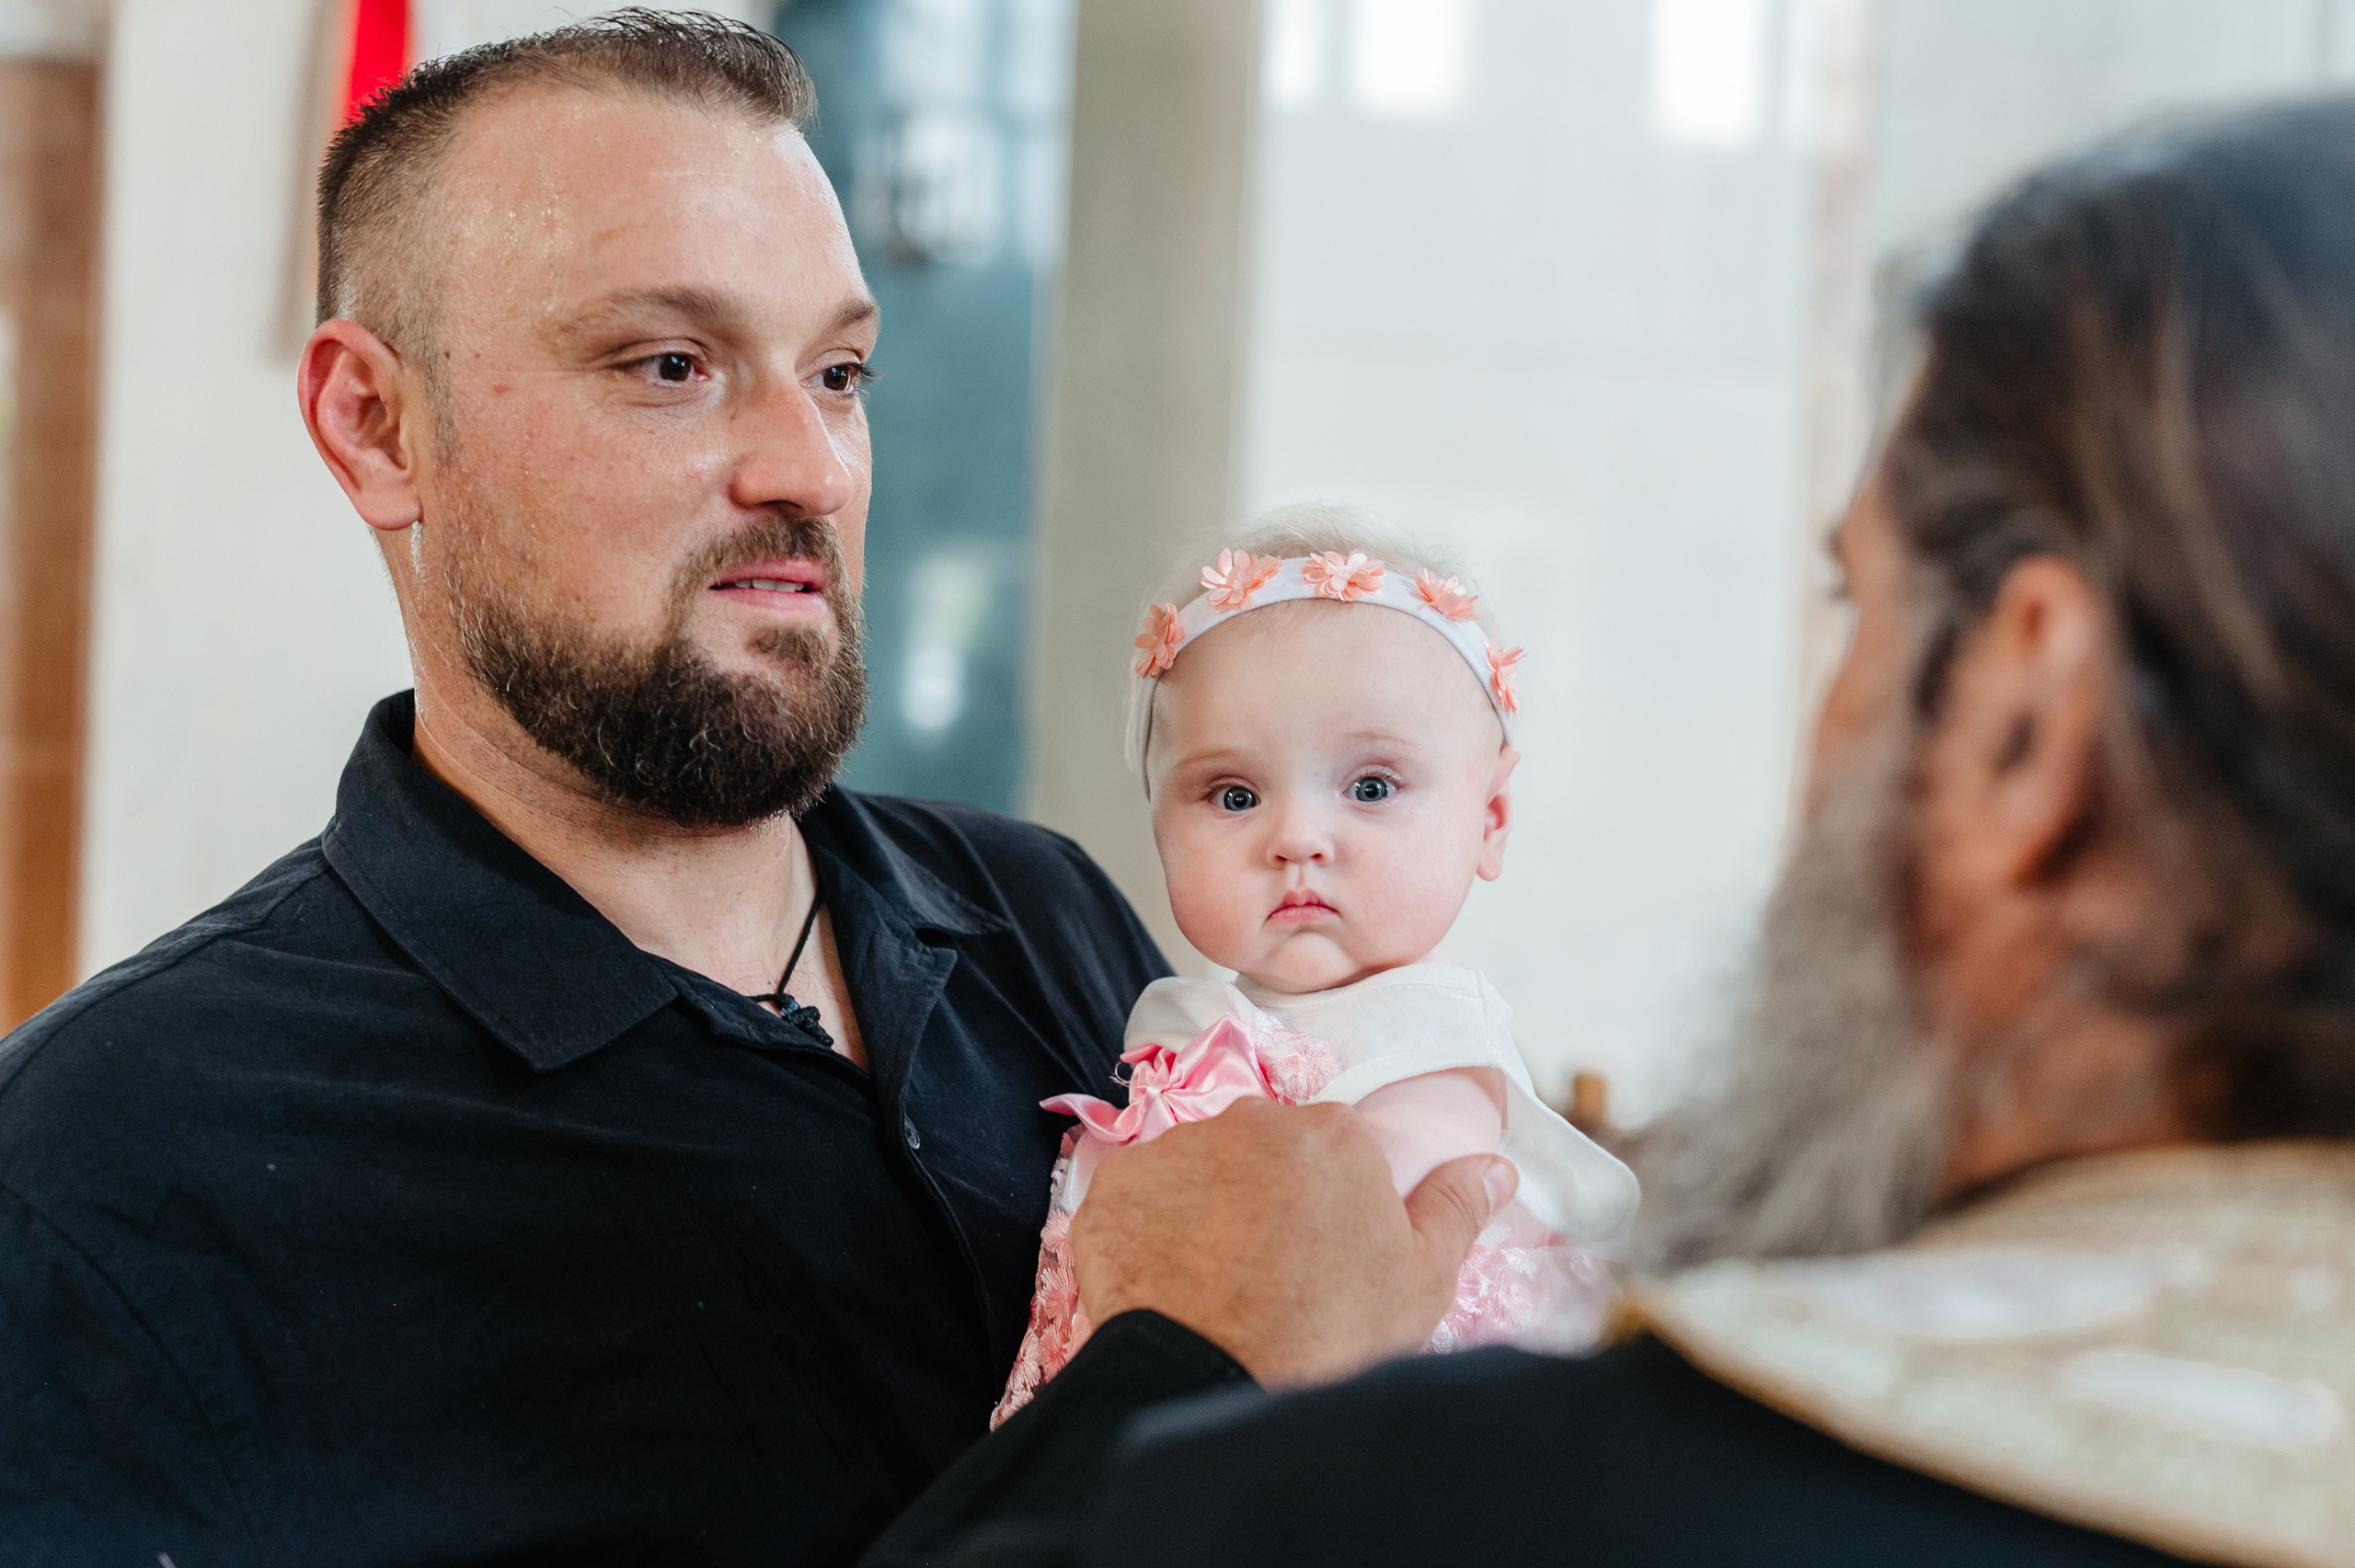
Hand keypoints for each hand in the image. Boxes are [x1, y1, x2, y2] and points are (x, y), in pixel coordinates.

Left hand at [1068, 1098, 1516, 1386]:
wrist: (1213, 1384)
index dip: (1332, 1199)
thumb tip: (1494, 1166)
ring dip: (1208, 1207)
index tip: (1323, 1248)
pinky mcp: (1113, 1186)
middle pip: (1263, 1148)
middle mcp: (1248, 1120)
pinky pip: (1140, 1196)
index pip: (1335, 1147)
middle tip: (1270, 1267)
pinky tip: (1168, 1278)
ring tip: (1216, 1280)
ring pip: (1199, 1168)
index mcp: (1331, 1132)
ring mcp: (1174, 1149)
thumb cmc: (1331, 1333)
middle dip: (1266, 1192)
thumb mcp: (1420, 1279)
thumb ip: (1456, 1208)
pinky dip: (1150, 1228)